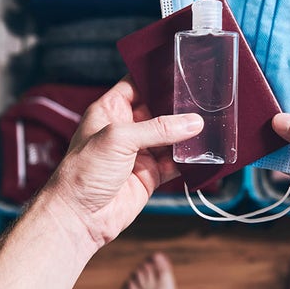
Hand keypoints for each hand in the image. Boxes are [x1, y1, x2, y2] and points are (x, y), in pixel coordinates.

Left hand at [46, 77, 202, 247]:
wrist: (80, 218)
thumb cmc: (82, 173)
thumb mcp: (118, 139)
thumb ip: (157, 128)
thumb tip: (191, 122)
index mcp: (110, 110)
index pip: (137, 84)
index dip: (157, 77)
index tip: (182, 70)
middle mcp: (126, 129)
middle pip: (159, 110)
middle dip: (179, 107)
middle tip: (203, 99)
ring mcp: (139, 152)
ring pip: (170, 137)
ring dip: (186, 134)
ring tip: (209, 124)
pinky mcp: (150, 175)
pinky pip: (175, 162)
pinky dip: (188, 158)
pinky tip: (200, 152)